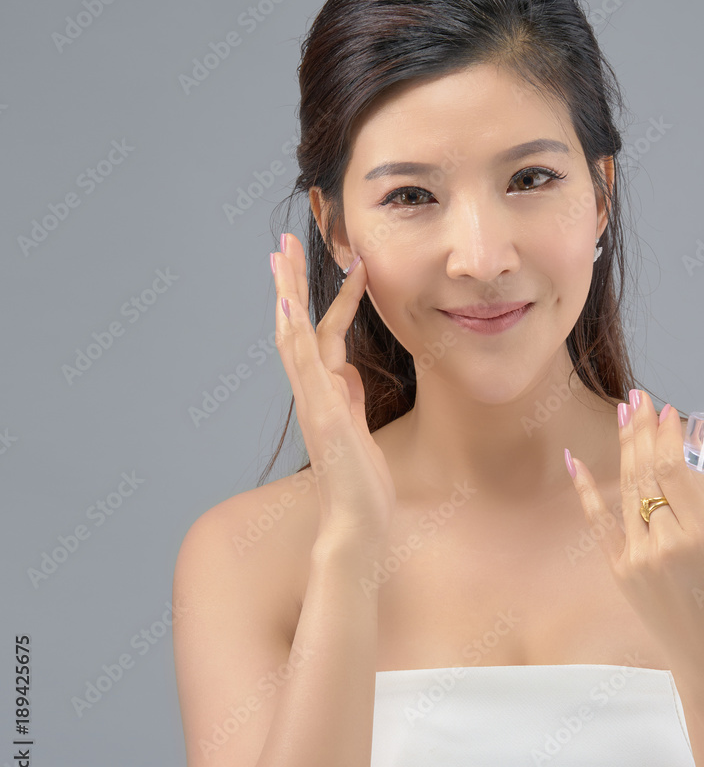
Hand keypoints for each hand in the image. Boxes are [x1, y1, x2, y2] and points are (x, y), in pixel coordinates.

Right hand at [271, 234, 395, 552]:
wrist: (357, 523)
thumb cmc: (360, 479)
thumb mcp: (360, 426)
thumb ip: (350, 396)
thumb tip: (348, 370)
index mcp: (327, 391)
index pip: (320, 333)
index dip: (322, 297)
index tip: (327, 263)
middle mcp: (314, 392)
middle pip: (296, 327)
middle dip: (291, 285)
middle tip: (283, 243)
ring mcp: (314, 403)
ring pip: (294, 339)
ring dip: (287, 297)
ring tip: (280, 256)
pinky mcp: (321, 416)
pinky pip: (304, 370)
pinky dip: (294, 337)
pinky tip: (288, 307)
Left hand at [566, 390, 703, 689]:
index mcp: (703, 535)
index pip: (674, 470)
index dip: (667, 436)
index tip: (668, 410)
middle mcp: (666, 544)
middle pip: (647, 473)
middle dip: (641, 430)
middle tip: (638, 396)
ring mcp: (639, 558)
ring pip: (626, 491)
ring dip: (625, 449)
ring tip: (624, 414)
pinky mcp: (621, 571)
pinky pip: (598, 523)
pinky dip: (584, 490)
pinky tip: (573, 459)